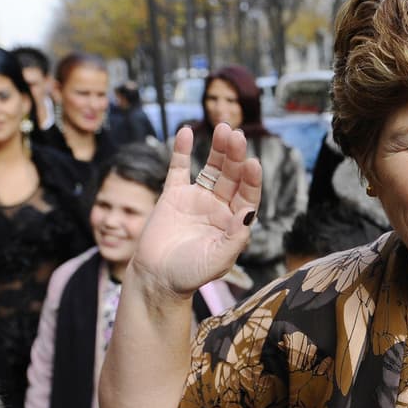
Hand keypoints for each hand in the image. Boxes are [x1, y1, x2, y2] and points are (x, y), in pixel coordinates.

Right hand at [131, 122, 261, 298]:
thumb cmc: (189, 274)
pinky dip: (183, 150)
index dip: (251, 179)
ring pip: (212, 168)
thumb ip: (235, 237)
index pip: (247, 195)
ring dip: (218, 149)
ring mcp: (196, 198)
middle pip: (232, 176)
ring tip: (223, 128)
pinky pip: (180, 168)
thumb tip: (249, 212)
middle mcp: (219, 207)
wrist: (155, 278)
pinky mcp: (173, 195)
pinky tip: (186, 132)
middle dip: (235, 156)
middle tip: (236, 135)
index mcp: (233, 222)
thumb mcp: (218, 260)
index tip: (252, 162)